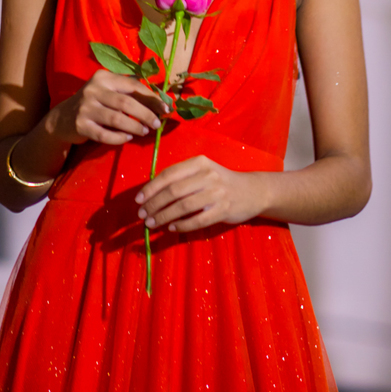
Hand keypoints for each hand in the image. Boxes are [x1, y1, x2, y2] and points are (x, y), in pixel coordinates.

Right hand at [47, 70, 162, 147]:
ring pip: (117, 119)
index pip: (133, 85)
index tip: (166, 108)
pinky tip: (128, 137)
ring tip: (145, 131)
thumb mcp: (107, 92)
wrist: (62, 119)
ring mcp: (86, 108)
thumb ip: (129, 94)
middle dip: (146, 114)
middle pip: (126, 102)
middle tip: (157, 123)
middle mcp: (93, 89)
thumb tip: (160, 103)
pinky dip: (120, 137)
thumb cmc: (93, 104)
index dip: (151, 97)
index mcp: (103, 77)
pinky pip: (105, 135)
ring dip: (135, 126)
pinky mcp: (81, 126)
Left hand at [136, 156, 266, 232]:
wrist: (252, 191)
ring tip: (152, 224)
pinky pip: (197, 220)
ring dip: (163, 217)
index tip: (138, 200)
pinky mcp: (223, 210)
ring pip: (183, 207)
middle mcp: (207, 175)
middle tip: (142, 215)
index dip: (151, 188)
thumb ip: (181, 178)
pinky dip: (182, 225)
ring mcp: (217, 193)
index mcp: (199, 162)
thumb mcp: (202, 171)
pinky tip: (172, 228)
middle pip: (173, 192)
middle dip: (154, 205)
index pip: (169, 175)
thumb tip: (151, 192)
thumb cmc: (220, 181)